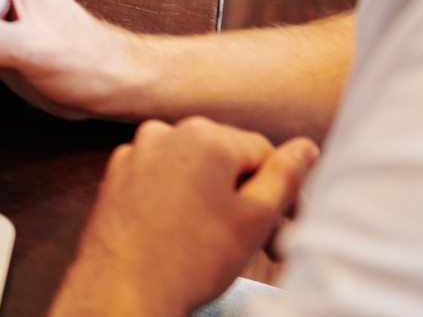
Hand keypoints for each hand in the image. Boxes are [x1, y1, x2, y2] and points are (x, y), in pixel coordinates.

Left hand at [51, 118, 317, 316]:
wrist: (123, 289)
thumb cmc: (193, 258)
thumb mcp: (255, 218)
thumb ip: (285, 177)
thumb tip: (305, 147)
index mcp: (203, 135)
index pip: (262, 152)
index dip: (282, 190)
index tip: (286, 227)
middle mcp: (165, 133)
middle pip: (226, 159)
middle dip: (249, 197)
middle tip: (264, 243)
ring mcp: (136, 153)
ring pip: (194, 170)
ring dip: (216, 200)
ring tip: (222, 242)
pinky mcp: (117, 175)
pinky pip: (163, 180)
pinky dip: (180, 201)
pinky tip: (185, 235)